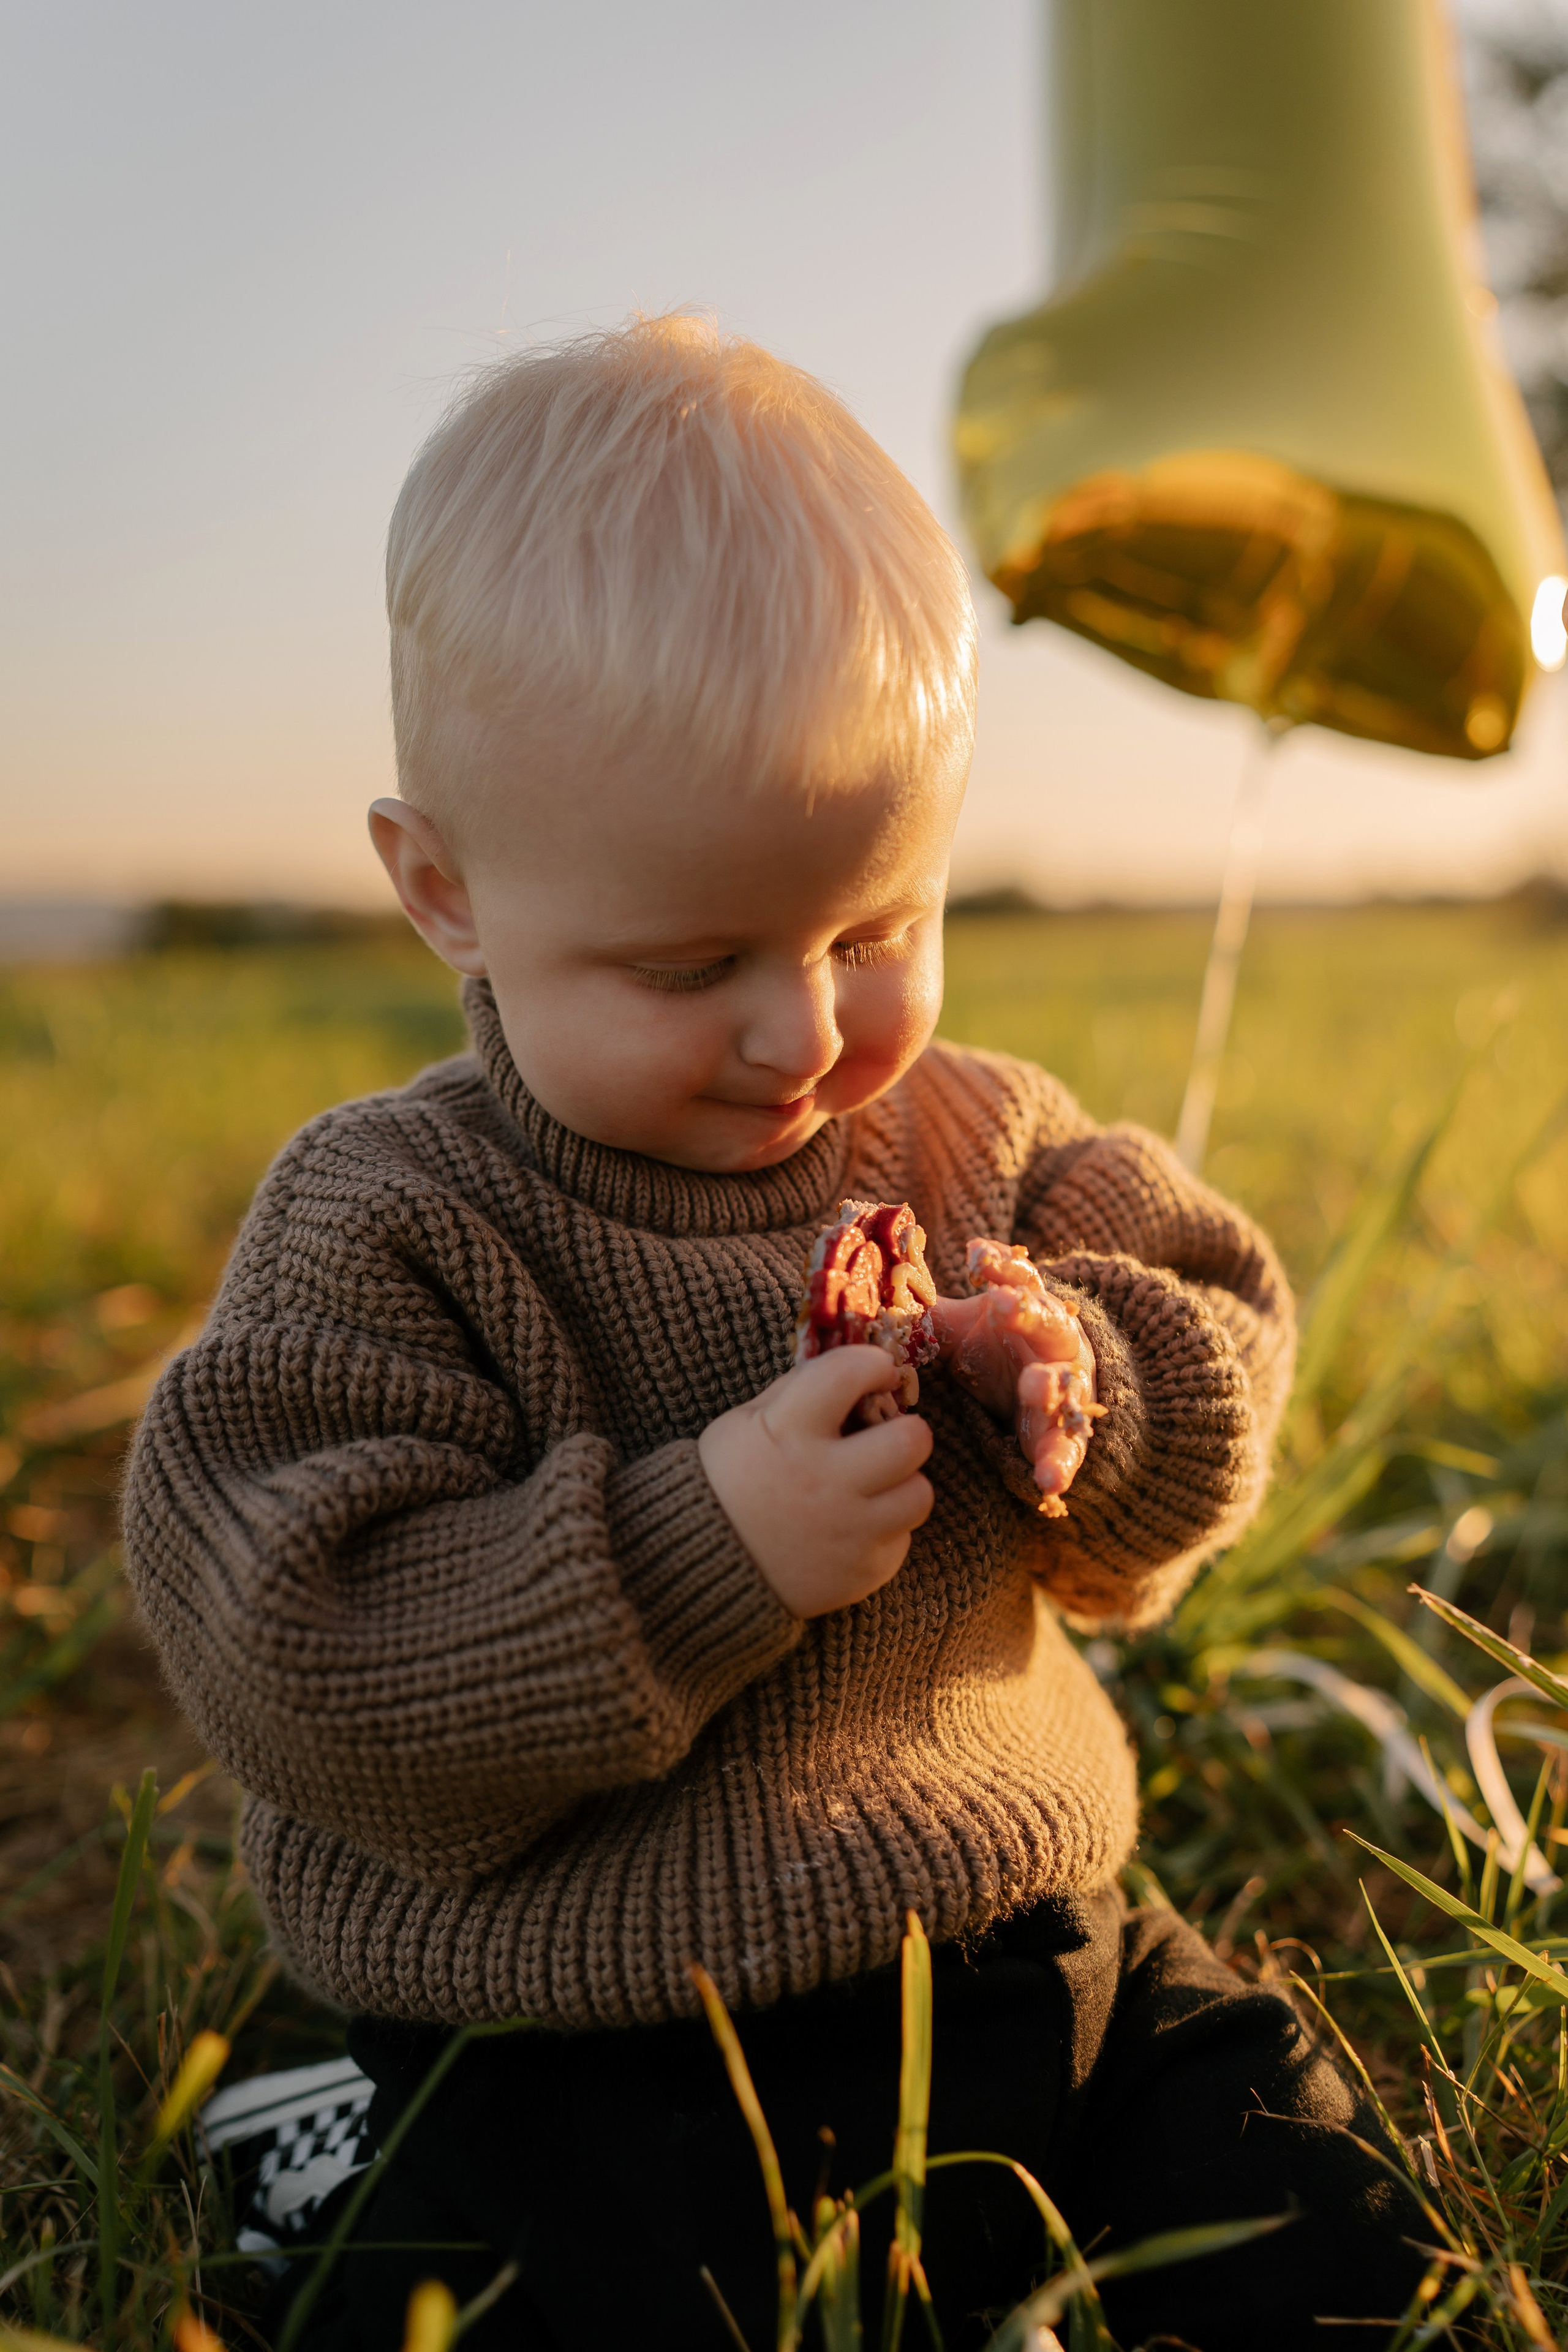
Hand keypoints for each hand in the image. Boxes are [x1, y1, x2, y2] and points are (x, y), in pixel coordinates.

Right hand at [698, 1348, 933, 1616]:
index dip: (873, 1364)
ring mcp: (847, 1531)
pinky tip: (853, 1527)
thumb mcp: (745, 1422)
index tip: (876, 1372)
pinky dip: (883, 1529)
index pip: (851, 1373)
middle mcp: (825, 1480)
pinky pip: (900, 1540)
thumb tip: (852, 1372)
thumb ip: (798, 1392)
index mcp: (789, 1431)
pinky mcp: (862, 1573)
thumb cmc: (727, 1481)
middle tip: (889, 1436)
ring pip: (919, 1494)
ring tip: (876, 1485)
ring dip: (902, 1483)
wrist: (701, 1563)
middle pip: (911, 1440)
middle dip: (907, 1430)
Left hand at [930, 1252, 1098, 1507]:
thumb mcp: (963, 1331)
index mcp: (1029, 1309)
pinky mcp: (1068, 1432)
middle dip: (1029, 1312)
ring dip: (1050, 1384)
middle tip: (1005, 1306)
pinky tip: (1047, 1482)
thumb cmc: (998, 1348)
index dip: (1000, 1266)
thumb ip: (929, 1319)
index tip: (975, 1255)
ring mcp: (1068, 1387)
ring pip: (1065, 1382)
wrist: (1045, 1388)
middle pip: (1048, 1322)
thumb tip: (870, 1304)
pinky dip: (1059, 1464)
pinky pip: (1068, 1448)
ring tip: (1034, 1389)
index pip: (1019, 1279)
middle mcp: (1055, 1342)